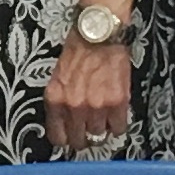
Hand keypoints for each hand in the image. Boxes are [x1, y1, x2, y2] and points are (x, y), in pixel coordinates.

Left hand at [44, 34, 132, 154]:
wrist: (98, 33)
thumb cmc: (79, 49)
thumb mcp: (58, 77)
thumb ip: (60, 101)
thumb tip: (65, 122)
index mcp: (55, 99)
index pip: (57, 137)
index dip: (66, 140)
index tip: (71, 138)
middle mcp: (74, 106)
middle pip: (80, 141)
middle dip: (84, 138)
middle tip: (89, 130)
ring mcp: (96, 106)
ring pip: (99, 136)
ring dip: (102, 129)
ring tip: (103, 118)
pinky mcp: (117, 102)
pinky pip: (118, 128)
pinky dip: (118, 125)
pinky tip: (115, 116)